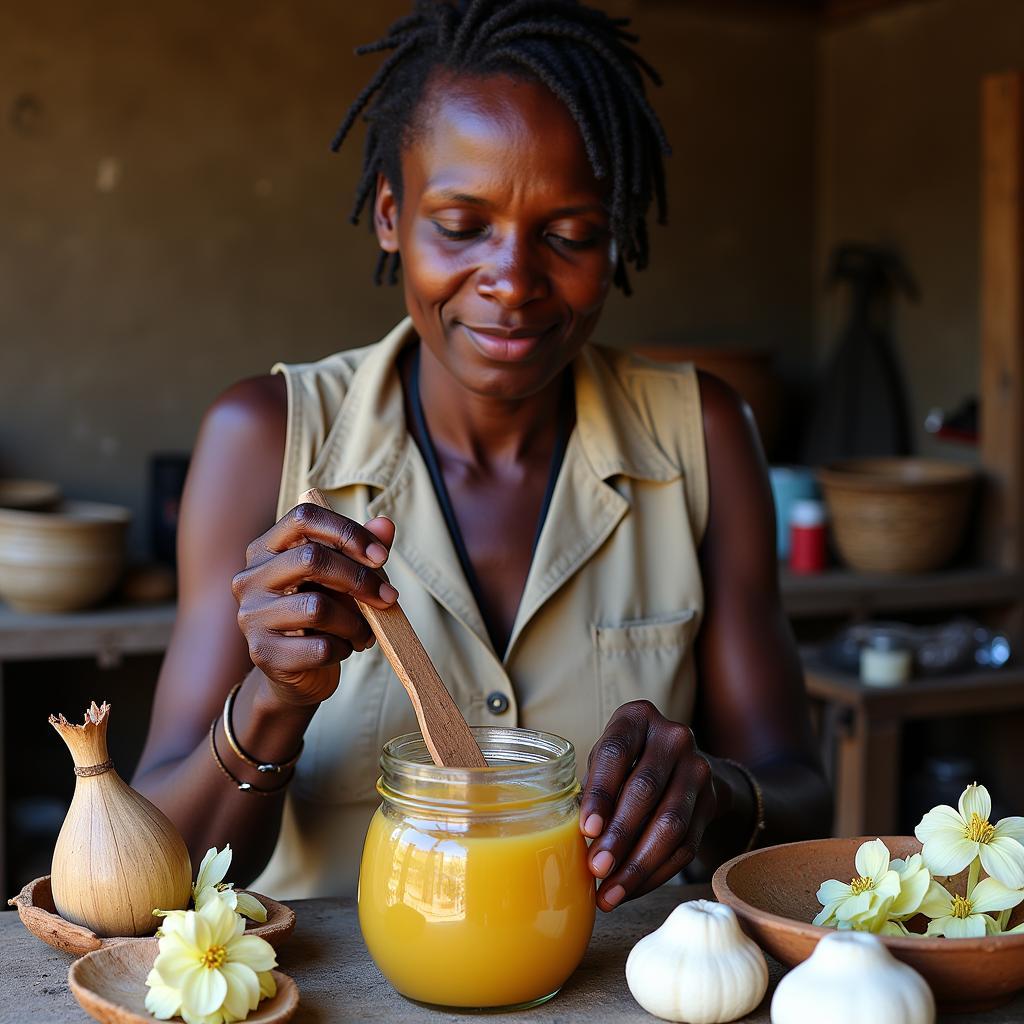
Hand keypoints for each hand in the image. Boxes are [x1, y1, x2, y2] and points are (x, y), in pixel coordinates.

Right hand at [231, 502, 397, 706]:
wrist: (300, 673)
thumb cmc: (323, 615)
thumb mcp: (344, 579)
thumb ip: (363, 551)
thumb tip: (386, 525)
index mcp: (267, 548)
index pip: (303, 517)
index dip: (347, 532)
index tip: (381, 557)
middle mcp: (251, 578)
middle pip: (312, 559)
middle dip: (360, 579)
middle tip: (388, 598)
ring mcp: (252, 616)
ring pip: (318, 608)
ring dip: (355, 623)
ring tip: (365, 632)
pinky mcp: (264, 653)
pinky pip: (320, 647)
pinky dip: (344, 649)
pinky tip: (344, 649)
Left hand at [579, 700, 718, 910]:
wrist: (681, 763)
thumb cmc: (626, 762)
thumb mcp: (606, 759)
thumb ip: (593, 786)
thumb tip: (576, 838)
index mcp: (637, 718)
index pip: (616, 754)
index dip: (601, 794)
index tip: (587, 830)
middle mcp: (673, 738)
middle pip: (645, 790)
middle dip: (620, 836)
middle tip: (597, 869)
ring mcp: (698, 769)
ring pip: (670, 824)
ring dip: (638, 864)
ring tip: (611, 892)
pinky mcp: (711, 802)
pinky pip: (686, 846)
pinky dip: (656, 873)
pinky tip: (631, 890)